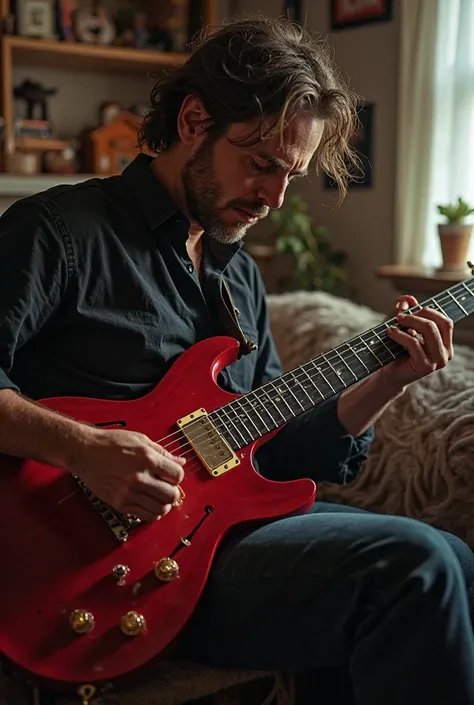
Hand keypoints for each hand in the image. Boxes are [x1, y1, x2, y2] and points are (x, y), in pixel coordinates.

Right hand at [68, 428, 185, 521]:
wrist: (84, 451)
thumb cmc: (109, 443)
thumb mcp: (140, 440)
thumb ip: (162, 452)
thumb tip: (180, 461)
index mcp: (147, 459)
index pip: (177, 475)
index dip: (177, 475)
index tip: (172, 474)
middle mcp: (139, 477)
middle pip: (171, 495)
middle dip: (173, 492)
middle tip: (168, 487)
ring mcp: (129, 493)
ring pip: (160, 509)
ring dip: (164, 504)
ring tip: (159, 497)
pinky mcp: (120, 503)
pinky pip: (145, 516)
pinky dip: (153, 512)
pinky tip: (150, 503)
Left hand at [383, 294, 453, 389]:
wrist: (390, 375)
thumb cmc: (398, 351)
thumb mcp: (404, 329)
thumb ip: (407, 312)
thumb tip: (408, 298)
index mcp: (445, 344)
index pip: (445, 321)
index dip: (428, 311)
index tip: (411, 310)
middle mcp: (446, 353)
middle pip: (436, 323)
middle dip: (416, 315)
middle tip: (399, 316)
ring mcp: (437, 360)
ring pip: (428, 329)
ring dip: (409, 322)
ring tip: (394, 323)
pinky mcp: (425, 366)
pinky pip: (414, 342)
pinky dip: (400, 334)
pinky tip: (390, 332)